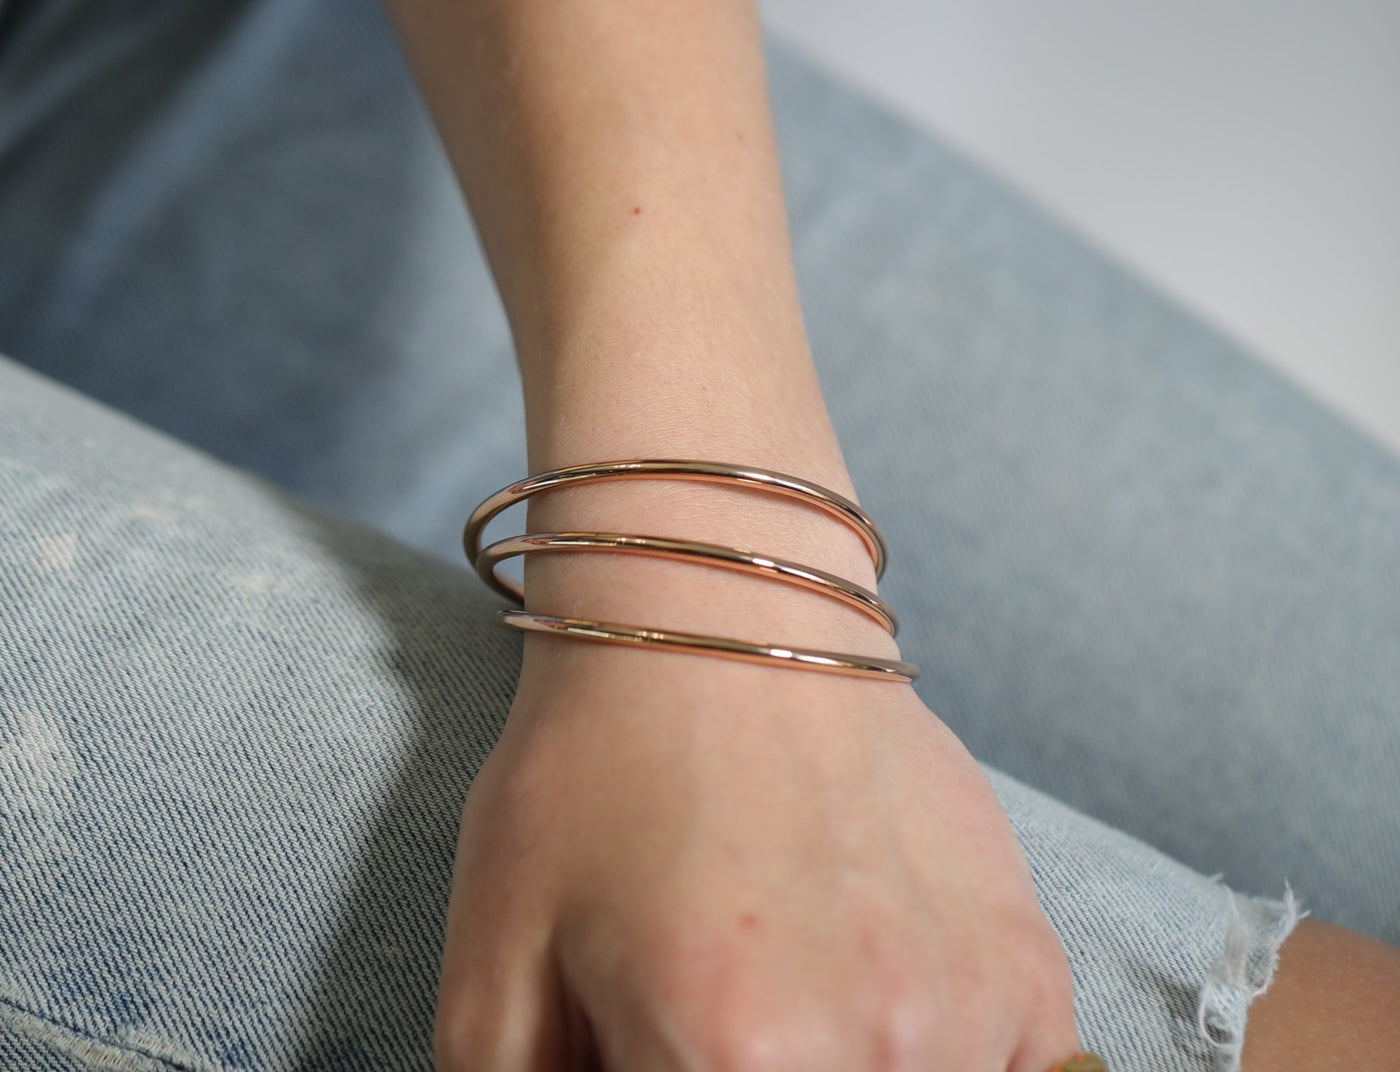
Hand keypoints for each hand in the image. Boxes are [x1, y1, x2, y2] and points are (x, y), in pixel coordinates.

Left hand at [434, 635, 1080, 1070]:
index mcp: (739, 1060)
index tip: (669, 1057)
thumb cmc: (595, 768)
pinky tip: (860, 1006)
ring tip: (777, 1013)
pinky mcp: (1029, 969)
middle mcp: (882, 1049)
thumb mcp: (496, 970)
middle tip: (715, 1033)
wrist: (723, 609)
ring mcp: (975, 1009)